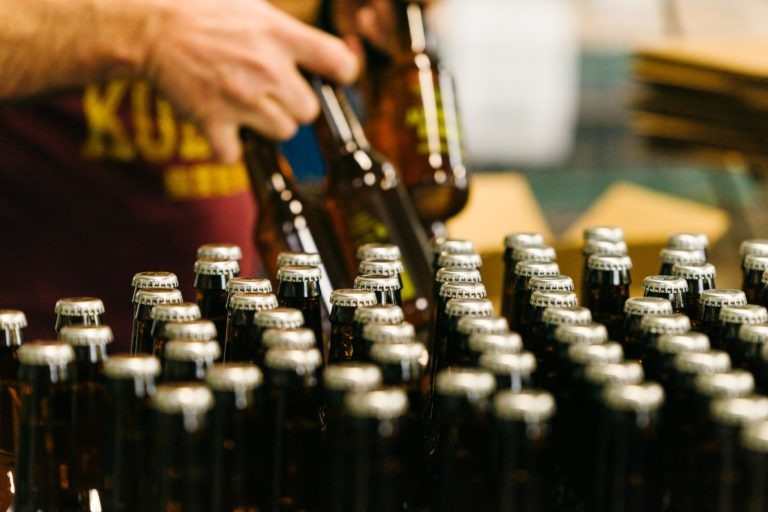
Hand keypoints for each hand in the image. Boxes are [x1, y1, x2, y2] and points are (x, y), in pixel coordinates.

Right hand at [144, 0, 358, 162]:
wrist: (149, 26)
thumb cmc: (201, 9)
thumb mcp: (252, 4)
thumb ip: (288, 29)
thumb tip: (321, 47)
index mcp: (281, 34)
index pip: (340, 64)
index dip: (341, 75)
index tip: (332, 77)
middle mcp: (268, 69)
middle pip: (309, 111)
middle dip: (294, 105)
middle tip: (272, 92)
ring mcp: (241, 98)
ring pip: (283, 133)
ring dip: (268, 125)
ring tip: (247, 106)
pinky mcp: (213, 121)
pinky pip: (236, 154)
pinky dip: (229, 148)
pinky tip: (222, 128)